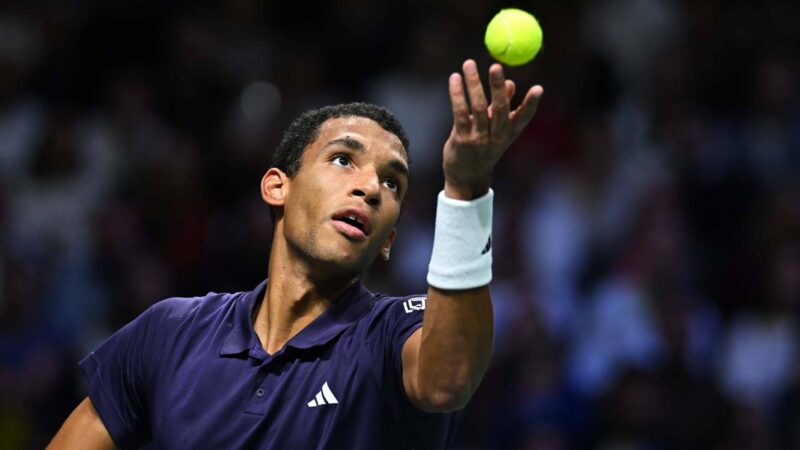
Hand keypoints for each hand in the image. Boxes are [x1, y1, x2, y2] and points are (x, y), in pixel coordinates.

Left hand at [443, 59, 542, 199]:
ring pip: (478, 107)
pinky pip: (459, 113)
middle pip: (500, 108)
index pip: (524, 117)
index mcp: (509, 133)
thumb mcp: (497, 129)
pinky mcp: (462, 139)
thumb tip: (511, 83)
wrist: (467, 176)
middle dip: (498, 86)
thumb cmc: (484, 148)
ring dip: (473, 83)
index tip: (538, 88)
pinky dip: (457, 94)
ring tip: (469, 63)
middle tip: (496, 65)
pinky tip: (455, 78)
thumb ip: (503, 107)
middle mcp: (497, 136)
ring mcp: (479, 139)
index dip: (532, 103)